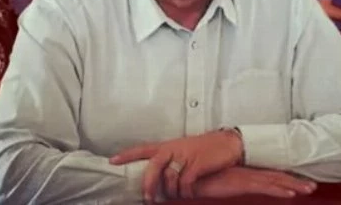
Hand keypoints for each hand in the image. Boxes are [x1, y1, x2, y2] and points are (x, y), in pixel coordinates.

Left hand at [109, 129, 242, 199]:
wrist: (228, 142)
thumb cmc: (205, 148)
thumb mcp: (185, 149)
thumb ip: (171, 159)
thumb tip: (159, 176)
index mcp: (169, 145)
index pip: (143, 149)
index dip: (127, 155)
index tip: (112, 161)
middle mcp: (175, 149)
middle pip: (153, 166)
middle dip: (148, 184)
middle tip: (148, 198)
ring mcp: (186, 156)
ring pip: (170, 178)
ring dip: (171, 191)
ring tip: (175, 196)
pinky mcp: (198, 164)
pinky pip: (186, 182)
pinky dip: (185, 191)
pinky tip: (188, 194)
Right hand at [195, 167, 316, 198]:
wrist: (188, 171)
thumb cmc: (200, 177)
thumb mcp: (216, 181)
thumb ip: (226, 183)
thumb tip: (229, 186)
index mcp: (242, 171)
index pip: (267, 174)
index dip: (283, 177)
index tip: (297, 181)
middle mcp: (247, 172)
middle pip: (276, 176)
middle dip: (294, 180)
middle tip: (311, 185)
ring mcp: (245, 177)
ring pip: (275, 180)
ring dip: (293, 184)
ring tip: (309, 188)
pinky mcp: (241, 183)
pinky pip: (264, 187)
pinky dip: (278, 189)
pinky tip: (290, 193)